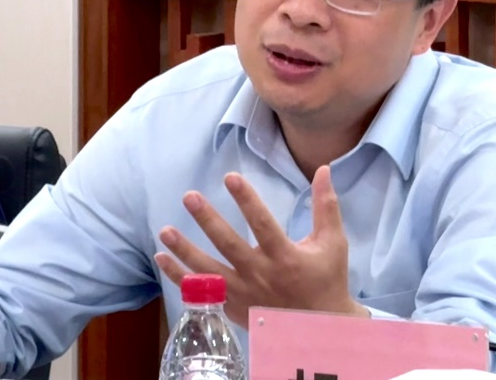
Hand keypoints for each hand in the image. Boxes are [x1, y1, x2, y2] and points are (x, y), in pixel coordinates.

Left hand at [154, 165, 368, 327]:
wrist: (319, 326)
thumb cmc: (327, 278)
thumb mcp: (333, 241)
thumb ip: (325, 205)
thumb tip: (322, 169)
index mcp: (285, 257)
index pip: (262, 223)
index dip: (246, 200)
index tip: (230, 177)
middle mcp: (261, 275)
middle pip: (228, 245)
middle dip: (207, 220)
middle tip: (189, 197)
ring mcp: (243, 293)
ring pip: (208, 271)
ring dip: (185, 250)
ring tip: (165, 231)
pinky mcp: (232, 307)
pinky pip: (200, 292)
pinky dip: (179, 277)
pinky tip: (162, 258)